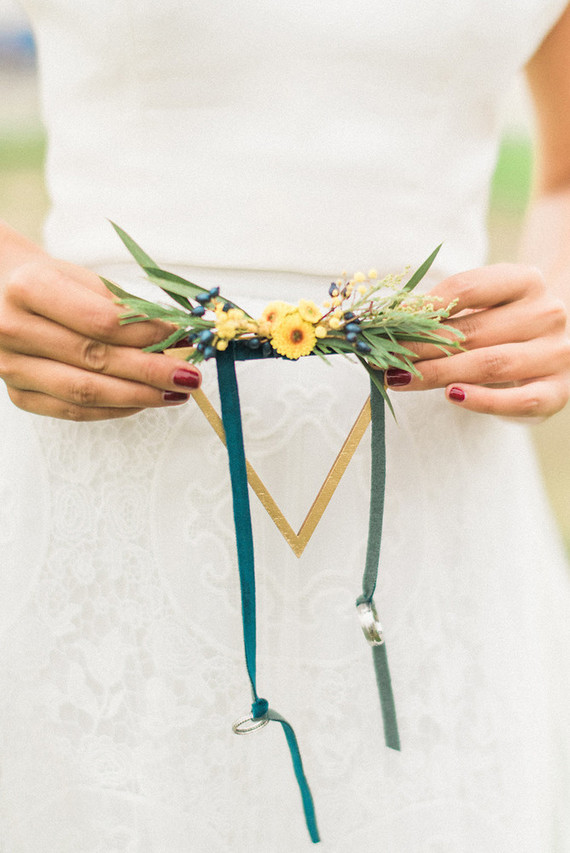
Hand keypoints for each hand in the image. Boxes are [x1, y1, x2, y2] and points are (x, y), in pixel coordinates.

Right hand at [0, 233, 200, 420]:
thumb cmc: (44, 280)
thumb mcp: (80, 278)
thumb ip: (123, 308)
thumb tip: (176, 336)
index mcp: (29, 288)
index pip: (101, 322)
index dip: (147, 335)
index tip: (182, 338)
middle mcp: (12, 329)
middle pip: (96, 360)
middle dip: (152, 372)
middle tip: (190, 376)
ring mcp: (11, 367)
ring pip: (86, 392)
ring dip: (139, 396)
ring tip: (175, 394)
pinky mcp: (18, 394)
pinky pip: (73, 410)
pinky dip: (114, 409)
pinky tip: (143, 402)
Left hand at [385, 263, 569, 419]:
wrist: (553, 345)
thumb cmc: (504, 323)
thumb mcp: (482, 305)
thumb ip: (446, 310)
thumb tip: (391, 321)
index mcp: (526, 280)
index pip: (467, 289)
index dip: (423, 308)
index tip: (388, 323)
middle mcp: (546, 313)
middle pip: (472, 331)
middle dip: (419, 347)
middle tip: (382, 359)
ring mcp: (556, 353)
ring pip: (489, 364)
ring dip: (437, 374)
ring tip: (399, 379)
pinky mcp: (558, 391)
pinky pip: (518, 400)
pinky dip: (482, 400)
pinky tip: (451, 396)